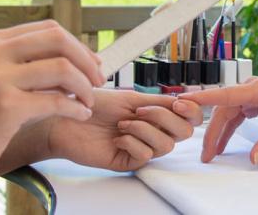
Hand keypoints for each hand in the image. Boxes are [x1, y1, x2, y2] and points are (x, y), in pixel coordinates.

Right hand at [0, 20, 105, 187]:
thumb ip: (27, 65)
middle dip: (87, 60)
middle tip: (99, 80)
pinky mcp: (3, 105)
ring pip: (62, 68)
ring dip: (85, 86)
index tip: (92, 65)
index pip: (48, 29)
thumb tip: (77, 59)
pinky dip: (75, 108)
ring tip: (88, 102)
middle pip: (58, 40)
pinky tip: (80, 115)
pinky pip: (55, 100)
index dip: (78, 45)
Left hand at [46, 89, 203, 170]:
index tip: (178, 103)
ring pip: (166, 145)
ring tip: (123, 124)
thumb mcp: (130, 97)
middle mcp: (152, 132)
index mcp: (156, 114)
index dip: (192, 111)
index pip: (189, 118)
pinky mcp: (128, 161)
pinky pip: (145, 155)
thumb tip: (185, 100)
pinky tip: (117, 138)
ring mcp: (141, 147)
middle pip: (185, 133)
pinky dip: (133, 142)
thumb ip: (159, 101)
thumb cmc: (92, 105)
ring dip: (144, 129)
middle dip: (164, 117)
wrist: (66, 118)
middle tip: (141, 110)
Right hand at [179, 77, 257, 164]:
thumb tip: (253, 158)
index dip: (204, 98)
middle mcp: (252, 88)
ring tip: (210, 154)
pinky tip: (220, 145)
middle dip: (211, 131)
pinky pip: (234, 115)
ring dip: (217, 133)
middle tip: (205, 154)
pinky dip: (227, 130)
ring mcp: (251, 93)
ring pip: (226, 113)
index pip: (226, 94)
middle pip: (223, 109)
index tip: (185, 100)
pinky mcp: (252, 100)